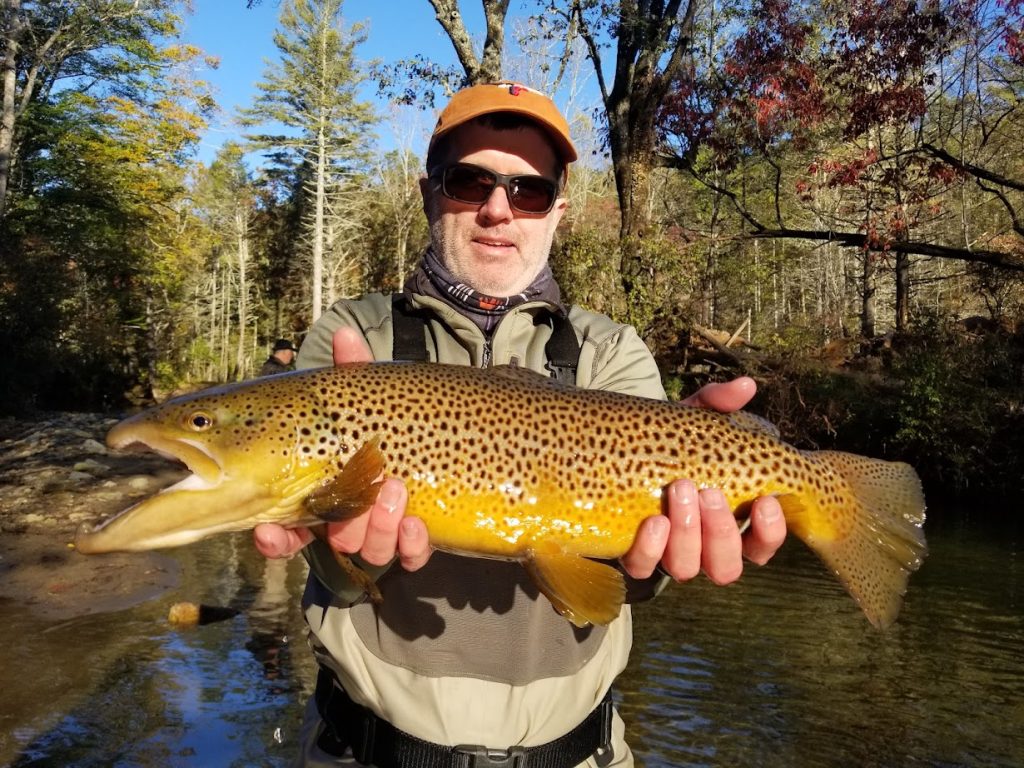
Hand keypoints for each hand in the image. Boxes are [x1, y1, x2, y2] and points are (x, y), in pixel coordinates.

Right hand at [252, 328, 431, 570]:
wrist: (444, 441)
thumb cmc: (385, 422)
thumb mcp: (368, 398)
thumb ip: (354, 373)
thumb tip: (345, 333)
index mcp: (323, 493)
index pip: (286, 529)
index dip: (275, 538)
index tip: (269, 531)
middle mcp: (348, 521)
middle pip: (336, 541)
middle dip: (348, 523)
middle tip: (370, 488)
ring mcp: (382, 534)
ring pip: (371, 551)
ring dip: (379, 528)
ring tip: (396, 491)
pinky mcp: (416, 542)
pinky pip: (411, 558)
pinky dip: (412, 546)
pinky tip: (419, 525)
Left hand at [620, 377, 787, 582]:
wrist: (612, 448)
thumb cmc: (666, 440)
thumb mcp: (692, 419)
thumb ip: (718, 402)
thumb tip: (746, 386)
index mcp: (728, 523)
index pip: (761, 545)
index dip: (770, 532)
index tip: (767, 500)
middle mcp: (701, 547)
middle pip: (725, 567)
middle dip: (721, 532)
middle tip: (709, 491)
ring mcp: (666, 554)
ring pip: (687, 569)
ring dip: (688, 536)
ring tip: (680, 490)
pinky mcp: (632, 554)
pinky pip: (642, 566)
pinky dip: (649, 548)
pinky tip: (652, 520)